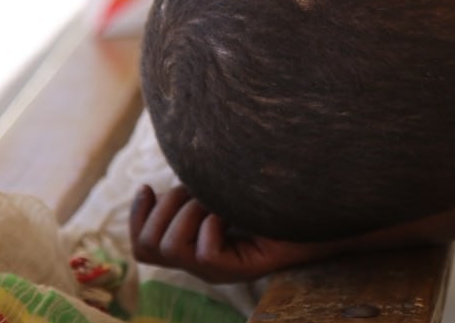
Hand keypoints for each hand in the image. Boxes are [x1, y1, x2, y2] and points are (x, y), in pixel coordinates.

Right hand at [129, 185, 330, 282]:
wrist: (318, 208)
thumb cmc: (272, 191)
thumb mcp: (221, 184)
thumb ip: (193, 186)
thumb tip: (151, 184)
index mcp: (192, 244)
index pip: (143, 247)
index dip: (136, 217)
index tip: (149, 186)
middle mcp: (202, 262)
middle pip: (147, 249)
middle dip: (163, 209)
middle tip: (196, 191)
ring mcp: (222, 270)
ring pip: (171, 250)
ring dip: (187, 213)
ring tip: (216, 199)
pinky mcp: (243, 270)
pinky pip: (206, 255)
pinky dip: (213, 224)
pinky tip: (232, 211)